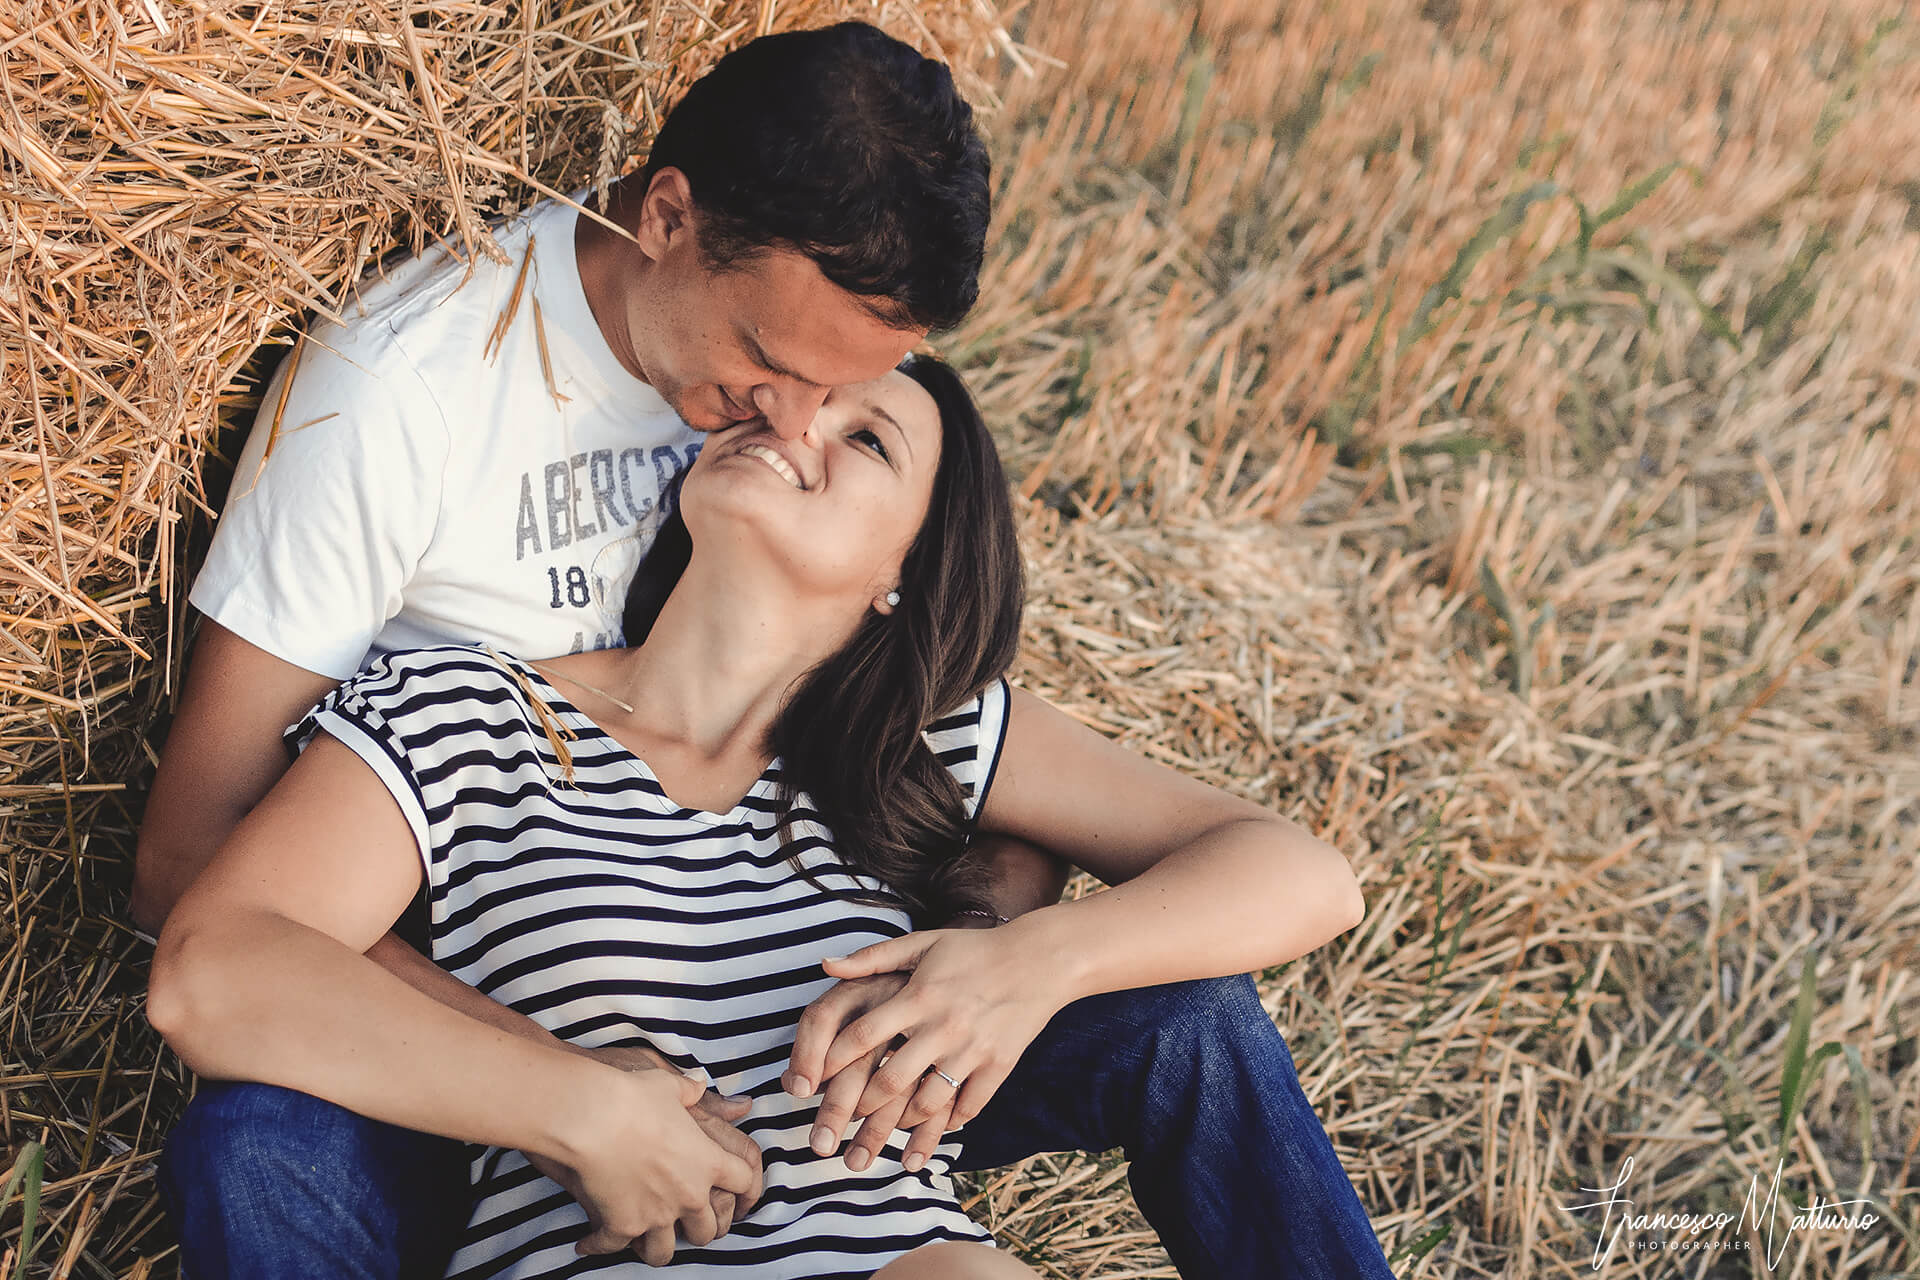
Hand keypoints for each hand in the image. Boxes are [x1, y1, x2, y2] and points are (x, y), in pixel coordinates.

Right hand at [532, 1045, 763, 1259]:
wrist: (592, 1116)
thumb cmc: (633, 1096)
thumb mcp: (669, 1086)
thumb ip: (690, 1091)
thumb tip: (701, 1085)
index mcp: (707, 1161)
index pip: (744, 1181)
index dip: (745, 1188)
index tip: (737, 1194)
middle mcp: (688, 1194)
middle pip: (708, 1229)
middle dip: (698, 1228)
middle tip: (685, 1222)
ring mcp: (656, 1215)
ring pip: (665, 1252)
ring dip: (656, 1246)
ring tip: (644, 1240)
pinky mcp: (621, 1225)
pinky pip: (613, 1248)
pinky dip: (598, 1246)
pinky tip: (588, 1242)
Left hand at [798, 929, 1067, 1160]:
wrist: (1040, 959)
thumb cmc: (974, 950)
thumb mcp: (923, 943)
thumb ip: (873, 957)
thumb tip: (825, 966)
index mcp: (918, 995)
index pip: (863, 1036)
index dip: (832, 1061)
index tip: (813, 1081)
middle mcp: (942, 1027)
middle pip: (890, 1080)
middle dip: (860, 1107)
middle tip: (841, 1124)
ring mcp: (972, 1050)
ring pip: (928, 1103)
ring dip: (901, 1124)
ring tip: (883, 1136)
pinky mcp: (998, 1066)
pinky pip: (968, 1107)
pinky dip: (948, 1124)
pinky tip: (934, 1131)